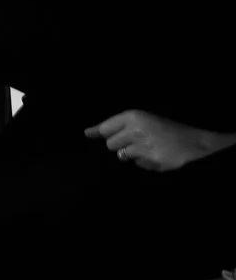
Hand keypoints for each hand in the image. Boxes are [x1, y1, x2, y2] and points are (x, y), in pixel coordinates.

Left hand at [84, 110, 214, 172]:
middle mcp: (135, 128)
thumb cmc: (164, 129)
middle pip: (110, 143)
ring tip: (145, 148)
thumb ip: (118, 126)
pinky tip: (154, 156)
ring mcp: (143, 145)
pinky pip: (137, 164)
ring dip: (130, 154)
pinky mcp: (150, 159)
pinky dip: (143, 162)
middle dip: (118, 145)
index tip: (87, 134)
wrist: (192, 142)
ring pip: (122, 155)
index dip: (97, 131)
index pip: (106, 126)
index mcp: (133, 116)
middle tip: (134, 142)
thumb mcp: (142, 120)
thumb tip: (90, 132)